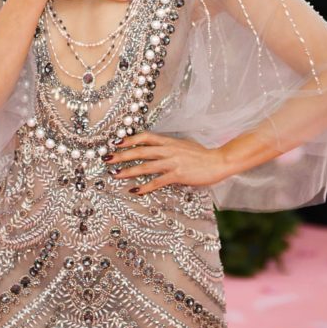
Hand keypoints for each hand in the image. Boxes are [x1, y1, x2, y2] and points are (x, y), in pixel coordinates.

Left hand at [103, 131, 228, 194]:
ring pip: (145, 166)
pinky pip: (157, 181)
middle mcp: (168, 149)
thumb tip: (158, 149)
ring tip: (115, 175)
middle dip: (122, 155)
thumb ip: (170, 147)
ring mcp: (172, 162)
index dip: (130, 139)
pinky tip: (135, 191)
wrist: (219, 161)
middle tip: (107, 158)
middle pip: (140, 151)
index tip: (117, 142)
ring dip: (129, 171)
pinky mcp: (178, 175)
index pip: (145, 137)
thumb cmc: (202, 155)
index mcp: (169, 141)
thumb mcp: (184, 145)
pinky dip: (145, 186)